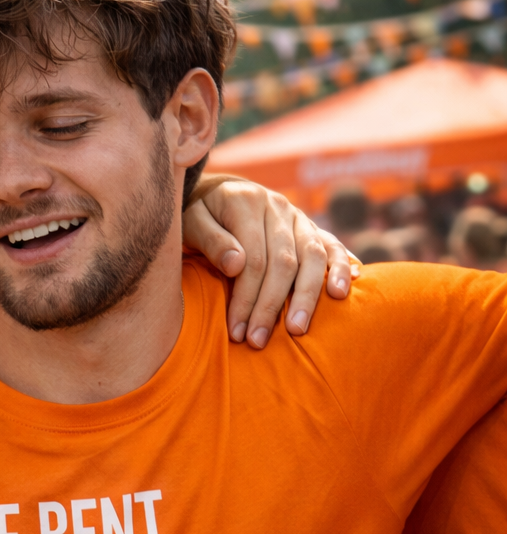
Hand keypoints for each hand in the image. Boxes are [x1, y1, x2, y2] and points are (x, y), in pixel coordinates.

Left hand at [183, 174, 359, 348]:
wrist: (215, 192)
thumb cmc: (198, 215)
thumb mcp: (191, 222)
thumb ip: (211, 241)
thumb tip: (236, 264)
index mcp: (247, 202)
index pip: (254, 259)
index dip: (247, 298)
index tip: (237, 331)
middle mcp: (277, 207)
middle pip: (284, 262)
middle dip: (271, 306)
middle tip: (259, 341)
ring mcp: (297, 216)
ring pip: (312, 256)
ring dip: (307, 296)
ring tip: (298, 329)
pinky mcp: (309, 226)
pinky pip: (331, 245)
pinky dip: (340, 267)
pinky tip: (342, 292)